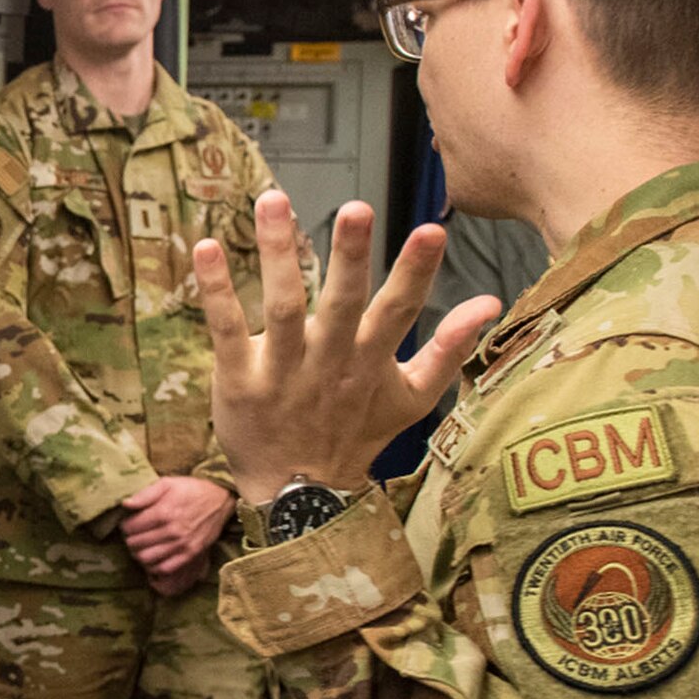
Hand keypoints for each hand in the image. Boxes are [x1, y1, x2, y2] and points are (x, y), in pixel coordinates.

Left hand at [119, 476, 234, 594]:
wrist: (220, 499)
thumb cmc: (191, 489)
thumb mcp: (167, 483)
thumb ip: (145, 494)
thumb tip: (125, 504)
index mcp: (164, 512)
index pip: (131, 527)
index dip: (125, 526)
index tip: (128, 524)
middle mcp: (172, 530)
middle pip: (137, 544)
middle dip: (130, 540)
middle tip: (133, 536)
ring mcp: (182, 544)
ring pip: (147, 558)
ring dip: (138, 554)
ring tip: (141, 547)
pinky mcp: (191, 554)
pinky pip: (165, 568)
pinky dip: (154, 566)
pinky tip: (153, 557)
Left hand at [193, 193, 501, 505]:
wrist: (299, 497)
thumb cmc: (356, 433)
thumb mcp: (411, 399)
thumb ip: (449, 348)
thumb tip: (491, 302)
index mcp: (371, 361)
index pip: (400, 310)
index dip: (416, 272)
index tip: (433, 230)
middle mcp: (328, 362)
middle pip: (341, 304)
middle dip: (350, 257)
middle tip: (356, 208)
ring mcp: (281, 371)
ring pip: (282, 307)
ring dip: (278, 254)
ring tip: (272, 201)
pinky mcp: (238, 379)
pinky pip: (227, 330)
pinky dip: (216, 291)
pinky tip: (206, 249)